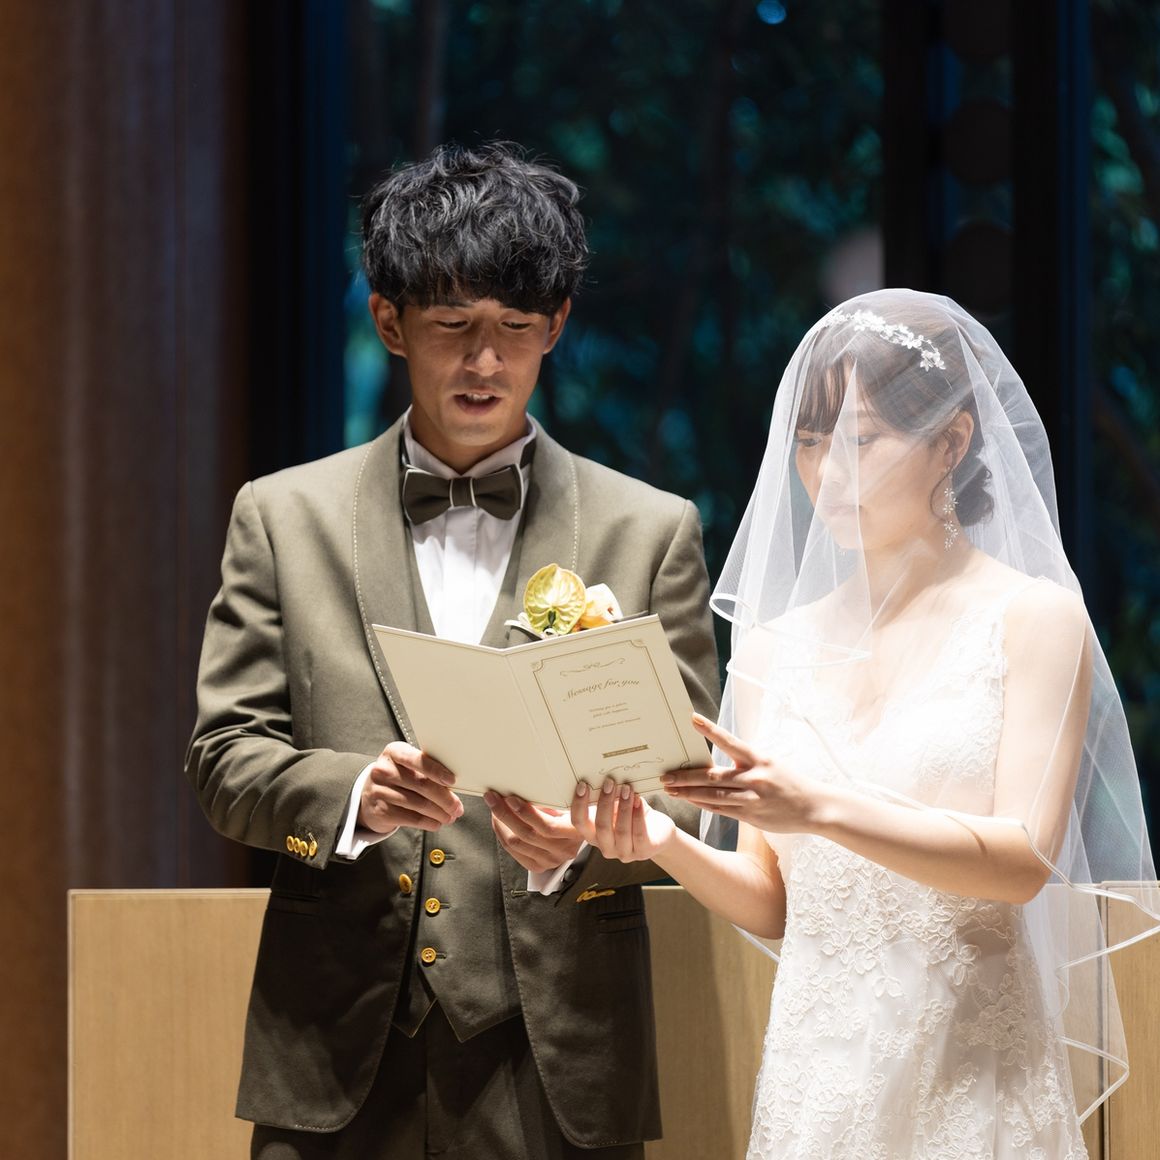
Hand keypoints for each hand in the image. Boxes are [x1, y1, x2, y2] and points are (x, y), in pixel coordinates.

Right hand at [358, 741, 462, 832]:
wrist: (369, 795)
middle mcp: (384, 770)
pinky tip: (436, 823)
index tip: (452, 780)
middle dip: (445, 798)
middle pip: (422, 785)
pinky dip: (429, 823)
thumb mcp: (407, 765)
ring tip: (450, 817)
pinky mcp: (381, 811)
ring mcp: (380, 791)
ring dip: (440, 813)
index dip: (436, 771)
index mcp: (394, 752)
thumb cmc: (397, 777)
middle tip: (457, 807)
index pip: (417, 759)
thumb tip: (453, 786)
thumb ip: (426, 770)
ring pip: (419, 804)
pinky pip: (412, 819)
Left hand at [485, 793, 584, 872]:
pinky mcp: (539, 866)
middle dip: (504, 814)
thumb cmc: (576, 812)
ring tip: (495, 808)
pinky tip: (500, 823)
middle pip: (526, 834)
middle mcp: (563, 850)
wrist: (586, 832)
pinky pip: (514, 852)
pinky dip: (503, 836)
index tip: (510, 797)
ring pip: (516, 844)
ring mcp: (551, 860)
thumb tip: (525, 788)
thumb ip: (552, 799)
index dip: (525, 812)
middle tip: (493, 798)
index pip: (546, 826)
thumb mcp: (570, 801)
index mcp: (574, 832)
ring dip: (500, 824)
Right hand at [569, 779, 675, 863]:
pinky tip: (639, 801)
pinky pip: (639, 834)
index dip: (579, 805)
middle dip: (605, 802)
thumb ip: (608, 797)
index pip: (579, 823)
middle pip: (600, 826)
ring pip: (621, 830)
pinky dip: (638, 816)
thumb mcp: (617, 805)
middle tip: (610, 783)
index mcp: (593, 835)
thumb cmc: (632, 815)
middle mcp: (605, 847)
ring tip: (627, 789)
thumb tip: (603, 777)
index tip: (583, 785)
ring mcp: (623, 852)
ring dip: (623, 807)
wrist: (658, 831)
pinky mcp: (642, 852)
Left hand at [660, 714, 819, 832]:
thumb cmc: (789, 782)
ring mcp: (752, 798)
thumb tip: (715, 763)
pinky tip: (689, 800)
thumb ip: (745, 764)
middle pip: (713, 775)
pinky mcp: (751, 816)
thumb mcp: (770, 764)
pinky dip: (703, 804)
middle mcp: (754, 777)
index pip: (730, 741)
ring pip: (713, 795)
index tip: (692, 719)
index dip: (711, 730)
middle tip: (665, 775)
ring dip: (689, 793)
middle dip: (686, 776)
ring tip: (670, 789)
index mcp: (759, 759)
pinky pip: (722, 809)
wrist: (814, 807)